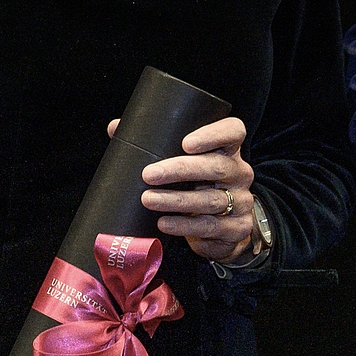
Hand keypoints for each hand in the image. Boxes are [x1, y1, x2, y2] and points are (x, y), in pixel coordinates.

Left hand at [117, 115, 258, 262]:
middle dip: (180, 170)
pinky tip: (164, 223)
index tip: (185, 142)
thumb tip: (115, 127)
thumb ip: (155, 144)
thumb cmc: (197, 185)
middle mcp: (239, 173)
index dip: (213, 134)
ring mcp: (241, 201)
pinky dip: (184, 226)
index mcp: (228, 150)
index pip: (233, 131)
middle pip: (216, 166)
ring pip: (210, 199)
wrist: (224, 227)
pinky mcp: (236, 228)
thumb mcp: (184, 163)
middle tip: (149, 174)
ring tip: (148, 200)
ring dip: (176, 200)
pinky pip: (210, 227)